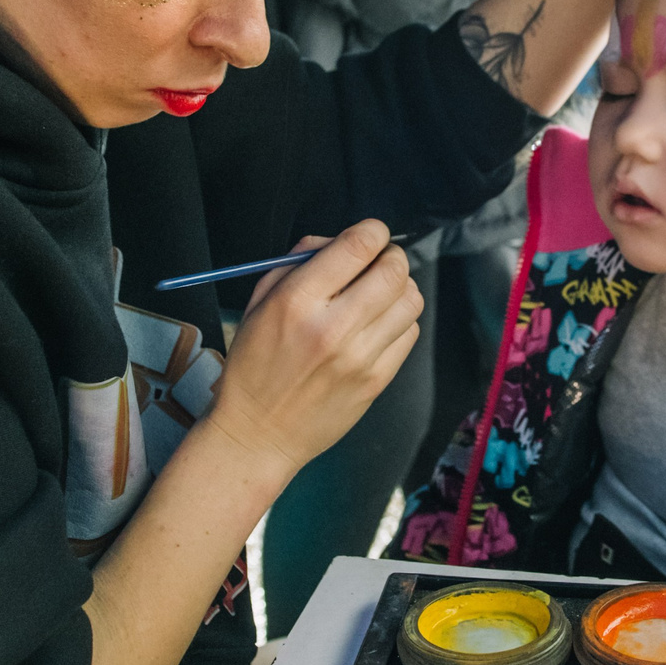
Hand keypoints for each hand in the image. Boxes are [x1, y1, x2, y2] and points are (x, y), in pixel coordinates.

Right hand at [204, 221, 421, 477]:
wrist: (259, 433)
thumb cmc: (255, 364)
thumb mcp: (259, 304)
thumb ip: (297, 264)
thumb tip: (338, 240)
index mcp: (297, 302)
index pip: (358, 246)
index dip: (372, 231)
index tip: (369, 235)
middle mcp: (333, 327)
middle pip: (394, 270)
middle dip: (390, 257)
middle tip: (378, 263)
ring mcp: (359, 357)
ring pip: (410, 300)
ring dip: (400, 287)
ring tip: (380, 294)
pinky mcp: (376, 381)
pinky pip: (410, 333)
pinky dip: (401, 320)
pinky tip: (379, 325)